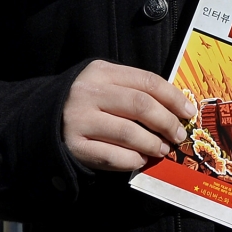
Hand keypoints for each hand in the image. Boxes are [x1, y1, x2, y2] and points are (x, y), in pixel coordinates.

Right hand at [62, 60, 196, 171]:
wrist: (43, 119)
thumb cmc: (86, 102)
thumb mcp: (105, 83)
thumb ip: (134, 89)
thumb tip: (176, 107)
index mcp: (100, 71)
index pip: (146, 81)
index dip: (173, 97)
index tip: (188, 111)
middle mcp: (88, 93)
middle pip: (140, 105)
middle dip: (166, 122)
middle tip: (178, 134)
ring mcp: (79, 120)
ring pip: (129, 133)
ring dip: (153, 144)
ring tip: (162, 149)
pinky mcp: (74, 146)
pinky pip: (113, 156)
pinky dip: (133, 160)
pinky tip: (140, 159)